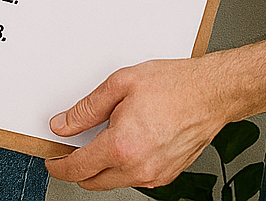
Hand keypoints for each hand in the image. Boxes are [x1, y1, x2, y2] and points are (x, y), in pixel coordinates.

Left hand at [45, 57, 230, 190]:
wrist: (213, 93)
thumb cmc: (174, 85)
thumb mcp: (119, 85)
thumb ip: (86, 110)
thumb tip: (62, 125)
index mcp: (122, 146)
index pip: (77, 168)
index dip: (58, 166)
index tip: (52, 160)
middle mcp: (138, 168)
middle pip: (93, 181)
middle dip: (78, 168)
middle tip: (71, 147)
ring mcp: (155, 175)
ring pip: (114, 182)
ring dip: (102, 167)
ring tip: (103, 138)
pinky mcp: (167, 175)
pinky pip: (135, 178)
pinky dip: (123, 166)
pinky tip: (126, 143)